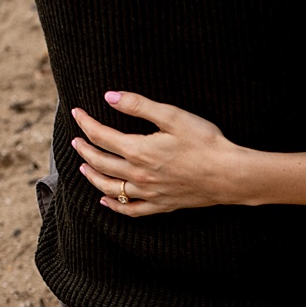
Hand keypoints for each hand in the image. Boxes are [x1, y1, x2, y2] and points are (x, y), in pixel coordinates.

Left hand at [69, 91, 251, 216]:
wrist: (229, 174)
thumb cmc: (205, 142)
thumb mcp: (173, 116)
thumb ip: (138, 106)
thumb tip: (110, 96)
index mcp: (138, 150)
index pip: (101, 136)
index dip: (86, 124)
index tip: (77, 113)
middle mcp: (138, 175)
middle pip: (100, 163)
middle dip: (85, 150)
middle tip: (76, 140)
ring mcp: (149, 193)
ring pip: (110, 188)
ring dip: (93, 176)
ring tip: (84, 167)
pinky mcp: (161, 205)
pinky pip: (131, 210)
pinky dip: (114, 207)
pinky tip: (105, 201)